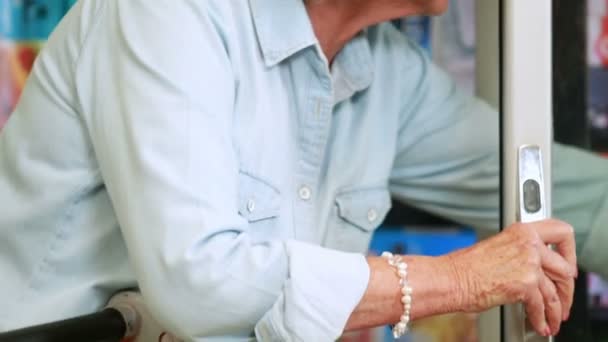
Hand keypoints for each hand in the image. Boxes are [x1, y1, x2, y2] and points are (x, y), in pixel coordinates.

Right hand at [448, 219, 576, 335]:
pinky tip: (538, 324)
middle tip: (563, 300)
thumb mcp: (497, 249)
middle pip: (564, 268)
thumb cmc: (464, 266)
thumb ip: (521, 253)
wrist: (450, 278)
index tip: (567, 265)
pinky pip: (541, 306)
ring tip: (552, 319)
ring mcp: (529, 263)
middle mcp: (529, 244)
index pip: (561, 231)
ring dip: (555, 310)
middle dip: (566, 290)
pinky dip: (541, 318)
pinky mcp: (525, 284)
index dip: (570, 251)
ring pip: (555, 291)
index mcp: (521, 231)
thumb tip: (535, 269)